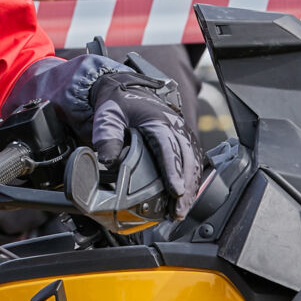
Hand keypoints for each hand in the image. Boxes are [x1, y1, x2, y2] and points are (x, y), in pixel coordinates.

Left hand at [88, 71, 207, 218]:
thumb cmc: (118, 104)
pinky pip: (193, 162)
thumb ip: (107, 137)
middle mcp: (175, 126)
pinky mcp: (183, 140)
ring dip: (190, 188)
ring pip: (193, 162)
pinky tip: (186, 199)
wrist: (126, 89)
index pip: (169, 147)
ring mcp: (181, 133)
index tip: (175, 190)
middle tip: (177, 210)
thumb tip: (108, 161)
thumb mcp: (107, 116)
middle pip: (187, 158)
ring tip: (180, 211)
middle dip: (185, 187)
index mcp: (157, 119)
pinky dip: (191, 182)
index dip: (173, 169)